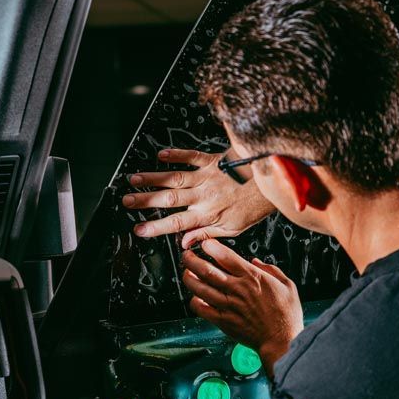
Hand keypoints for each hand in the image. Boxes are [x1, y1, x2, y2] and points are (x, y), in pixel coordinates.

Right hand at [123, 148, 275, 247]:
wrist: (271, 182)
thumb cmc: (253, 206)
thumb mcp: (233, 228)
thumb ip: (207, 234)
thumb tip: (185, 243)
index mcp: (208, 214)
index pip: (177, 223)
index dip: (156, 227)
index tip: (139, 229)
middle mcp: (204, 195)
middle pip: (169, 198)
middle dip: (145, 200)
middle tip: (126, 201)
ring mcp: (207, 176)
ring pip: (175, 177)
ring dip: (153, 178)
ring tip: (133, 179)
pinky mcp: (212, 161)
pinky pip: (190, 156)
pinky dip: (175, 155)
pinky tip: (160, 155)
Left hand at [182, 239, 302, 373]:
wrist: (281, 341)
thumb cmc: (286, 315)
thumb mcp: (287, 285)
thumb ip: (271, 270)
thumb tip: (256, 262)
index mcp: (253, 278)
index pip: (226, 257)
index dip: (212, 247)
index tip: (205, 244)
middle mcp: (238, 290)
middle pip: (207, 270)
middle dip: (192, 260)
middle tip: (187, 256)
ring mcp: (228, 306)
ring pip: (200, 288)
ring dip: (189, 278)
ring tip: (186, 273)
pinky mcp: (223, 321)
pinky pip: (202, 309)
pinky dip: (195, 301)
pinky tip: (196, 297)